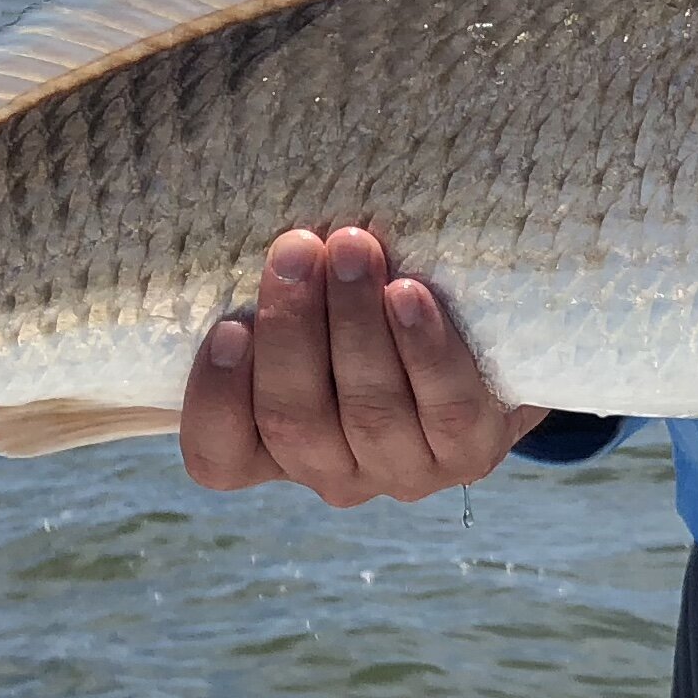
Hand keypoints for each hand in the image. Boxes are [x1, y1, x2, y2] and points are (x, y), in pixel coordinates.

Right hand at [178, 227, 546, 504]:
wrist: (481, 338)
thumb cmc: (362, 304)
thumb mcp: (308, 301)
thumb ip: (275, 289)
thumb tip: (240, 225)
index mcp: (269, 449)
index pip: (217, 456)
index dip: (216, 400)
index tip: (229, 326)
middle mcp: (329, 472)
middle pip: (294, 420)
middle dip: (293, 329)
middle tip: (297, 250)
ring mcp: (399, 470)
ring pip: (369, 411)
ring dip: (356, 325)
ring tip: (355, 249)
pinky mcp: (467, 455)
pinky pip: (445, 408)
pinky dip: (423, 350)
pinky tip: (408, 295)